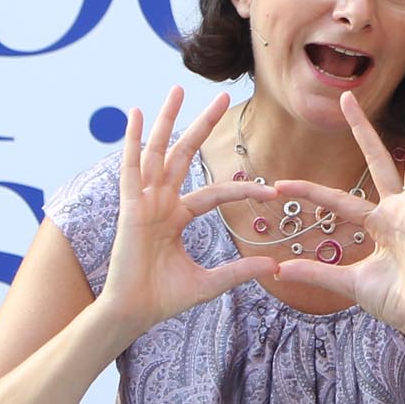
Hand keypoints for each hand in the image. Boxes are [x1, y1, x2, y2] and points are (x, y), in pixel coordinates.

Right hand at [99, 87, 278, 339]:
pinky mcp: (130, 208)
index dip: (244, 187)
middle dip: (202, 125)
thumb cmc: (163, 298)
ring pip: (159, 152)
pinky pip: (131, 168)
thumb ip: (239, 270)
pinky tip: (137, 114)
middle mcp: (160, 202)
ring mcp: (143, 202)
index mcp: (177, 216)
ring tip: (178, 89)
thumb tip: (275, 265)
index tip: (273, 190)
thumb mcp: (210, 282)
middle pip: (185, 155)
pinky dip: (133, 141)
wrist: (133, 314)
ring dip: (168, 120)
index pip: (216, 192)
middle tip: (222, 98)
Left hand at [270, 90, 404, 338]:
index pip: (338, 200)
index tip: (278, 185)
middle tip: (347, 98)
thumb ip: (316, 272)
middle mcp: (396, 210)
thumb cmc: (391, 301)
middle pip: (376, 159)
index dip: (309, 192)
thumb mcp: (346, 283)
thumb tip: (278, 269)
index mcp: (378, 223)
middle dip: (361, 128)